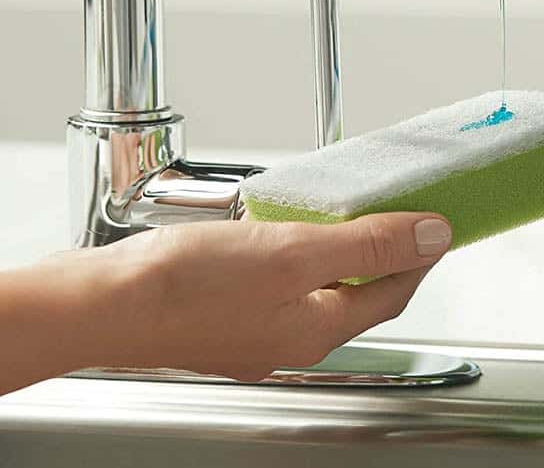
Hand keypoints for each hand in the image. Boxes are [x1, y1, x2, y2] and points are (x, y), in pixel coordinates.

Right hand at [0, 213, 451, 389]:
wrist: (96, 306)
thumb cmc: (183, 288)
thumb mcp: (294, 254)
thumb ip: (368, 246)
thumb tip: (432, 236)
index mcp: (318, 328)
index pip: (394, 291)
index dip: (421, 255)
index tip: (439, 223)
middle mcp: (291, 337)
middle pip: (360, 293)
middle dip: (386, 254)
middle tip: (401, 214)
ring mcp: (255, 329)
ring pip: (319, 287)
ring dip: (342, 252)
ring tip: (350, 214)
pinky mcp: (223, 314)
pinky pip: (279, 284)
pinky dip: (297, 255)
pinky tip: (284, 230)